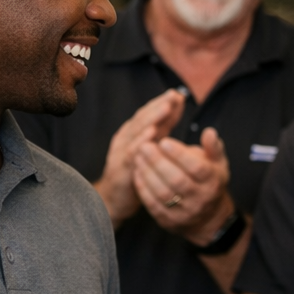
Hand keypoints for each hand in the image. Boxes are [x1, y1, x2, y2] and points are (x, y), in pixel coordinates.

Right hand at [96, 90, 186, 224]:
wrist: (114, 200)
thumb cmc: (135, 172)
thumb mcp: (149, 147)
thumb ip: (160, 128)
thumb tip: (175, 107)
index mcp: (133, 133)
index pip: (148, 114)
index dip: (162, 103)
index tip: (179, 94)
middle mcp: (126, 138)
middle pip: (142, 118)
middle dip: (159, 105)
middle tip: (173, 96)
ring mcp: (121, 152)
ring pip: (137, 131)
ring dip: (152, 118)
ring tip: (166, 108)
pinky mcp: (121, 168)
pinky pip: (132, 153)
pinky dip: (142, 141)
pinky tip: (152, 135)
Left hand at [134, 129, 233, 245]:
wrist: (208, 218)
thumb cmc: (209, 183)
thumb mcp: (218, 163)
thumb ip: (213, 147)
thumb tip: (209, 132)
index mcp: (212, 181)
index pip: (197, 168)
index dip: (179, 155)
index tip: (163, 141)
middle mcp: (200, 199)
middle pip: (177, 181)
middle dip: (158, 162)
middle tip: (144, 146)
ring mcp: (184, 212)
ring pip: (163, 194)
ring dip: (147, 174)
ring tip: (138, 157)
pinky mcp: (169, 221)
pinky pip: (153, 205)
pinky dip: (143, 188)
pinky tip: (137, 173)